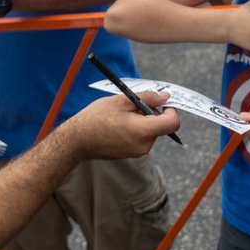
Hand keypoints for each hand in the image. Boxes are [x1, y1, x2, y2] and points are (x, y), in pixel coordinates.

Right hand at [59, 92, 179, 160]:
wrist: (77, 140)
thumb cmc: (96, 118)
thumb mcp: (122, 101)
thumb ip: (147, 98)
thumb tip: (165, 96)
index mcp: (143, 131)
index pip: (172, 123)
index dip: (171, 110)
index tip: (161, 102)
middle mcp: (144, 145)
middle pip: (160, 125)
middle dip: (150, 112)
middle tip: (131, 105)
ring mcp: (138, 152)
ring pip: (150, 131)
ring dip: (142, 120)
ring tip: (121, 115)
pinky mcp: (131, 154)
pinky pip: (141, 138)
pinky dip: (136, 128)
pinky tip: (118, 124)